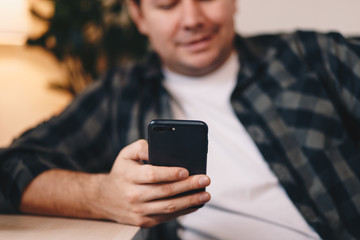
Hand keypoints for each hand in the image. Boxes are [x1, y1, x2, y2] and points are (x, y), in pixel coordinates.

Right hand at [94, 139, 210, 226]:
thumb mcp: (125, 154)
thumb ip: (141, 146)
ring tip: (205, 194)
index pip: (152, 175)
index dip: (170, 173)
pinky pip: (167, 217)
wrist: (104, 198)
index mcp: (129, 176)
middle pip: (165, 191)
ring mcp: (139, 211)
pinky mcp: (144, 222)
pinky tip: (195, 204)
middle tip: (205, 179)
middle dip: (188, 186)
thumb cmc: (121, 172)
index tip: (186, 171)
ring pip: (169, 207)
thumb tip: (157, 146)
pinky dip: (184, 211)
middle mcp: (133, 195)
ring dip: (190, 201)